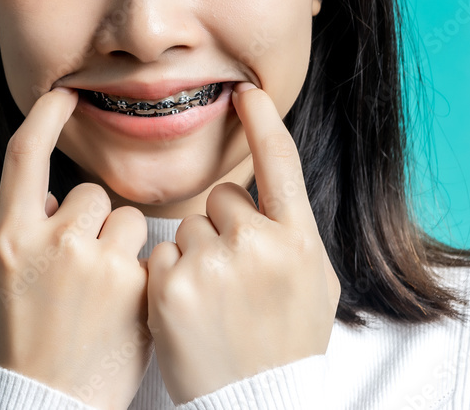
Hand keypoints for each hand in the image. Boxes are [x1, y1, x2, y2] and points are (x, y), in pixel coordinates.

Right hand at [0, 87, 152, 409]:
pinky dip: (140, 275)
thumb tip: (42, 206)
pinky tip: (122, 310)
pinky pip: (148, 256)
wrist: (46, 407)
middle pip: (87, 196)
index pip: (25, 155)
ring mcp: (96, 263)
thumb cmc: (12, 350)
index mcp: (9, 237)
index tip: (64, 95)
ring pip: (125, 221)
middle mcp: (52, 241)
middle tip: (82, 269)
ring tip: (102, 296)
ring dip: (118, 247)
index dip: (45, 116)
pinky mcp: (136, 287)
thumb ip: (7, 239)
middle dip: (89, 223)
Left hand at [145, 82, 340, 402]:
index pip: (280, 164)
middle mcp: (259, 247)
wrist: (253, 404)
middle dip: (220, 228)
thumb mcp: (311, 286)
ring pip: (186, 227)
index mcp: (300, 244)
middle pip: (220, 199)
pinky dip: (165, 276)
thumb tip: (262, 194)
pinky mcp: (170, 286)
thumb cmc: (282, 345)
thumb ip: (289, 235)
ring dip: (192, 254)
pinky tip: (184, 310)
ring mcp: (212, 265)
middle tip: (232, 279)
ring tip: (211, 302)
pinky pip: (158, 254)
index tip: (245, 90)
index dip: (262, 122)